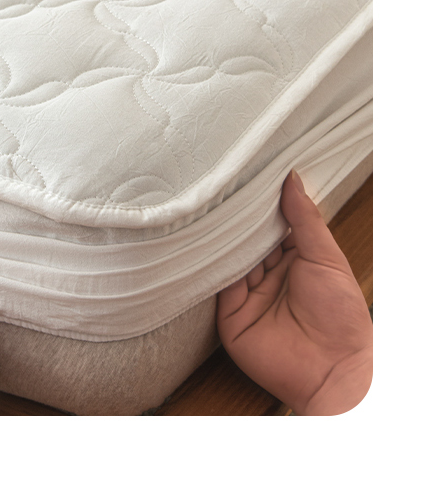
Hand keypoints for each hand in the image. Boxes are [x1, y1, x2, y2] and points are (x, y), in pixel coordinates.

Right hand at [217, 171, 371, 414]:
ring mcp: (248, 295)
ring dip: (222, 241)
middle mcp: (270, 276)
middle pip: (247, 242)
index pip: (272, 226)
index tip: (248, 179)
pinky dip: (212, 266)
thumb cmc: (342, 316)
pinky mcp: (229, 314)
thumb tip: (292, 180)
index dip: (262, 206)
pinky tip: (207, 245)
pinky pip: (216, 284)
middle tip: (223, 190)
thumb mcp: (327, 258)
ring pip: (229, 259)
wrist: (332, 369)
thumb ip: (306, 220)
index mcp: (296, 261)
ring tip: (210, 212)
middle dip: (237, 221)